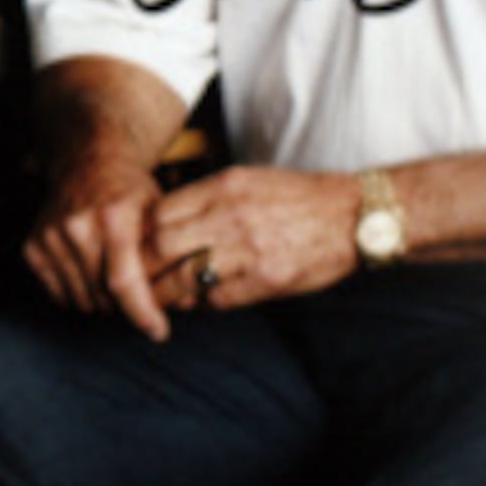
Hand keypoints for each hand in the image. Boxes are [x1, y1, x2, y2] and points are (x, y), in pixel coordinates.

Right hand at [25, 135, 168, 338]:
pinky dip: (78, 295)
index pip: (124, 281)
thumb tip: (186, 303)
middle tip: (138, 294)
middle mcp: (77, 225)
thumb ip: (167, 255)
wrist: (86, 160)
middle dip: (125, 306)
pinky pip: (59, 295)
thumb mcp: (158, 211)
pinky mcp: (33, 247)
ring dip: (102, 303)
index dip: (142, 313)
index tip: (158, 332)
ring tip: (113, 279)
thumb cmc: (130, 190)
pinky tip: (91, 274)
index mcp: (113, 216)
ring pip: (81, 301)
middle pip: (103, 296)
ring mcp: (51, 236)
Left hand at [144, 167, 361, 314]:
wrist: (354, 215)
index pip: (160, 212)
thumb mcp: (247, 181)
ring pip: (185, 277)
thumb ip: (206, 198)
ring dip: (164, 293)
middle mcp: (232, 215)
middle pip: (162, 245)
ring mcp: (250, 249)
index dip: (138, 235)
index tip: (131, 249)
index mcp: (224, 186)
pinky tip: (198, 303)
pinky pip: (219, 298)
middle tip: (131, 281)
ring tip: (155, 300)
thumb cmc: (297, 198)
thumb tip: (163, 224)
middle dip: (141, 267)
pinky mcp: (269, 279)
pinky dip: (203, 304)